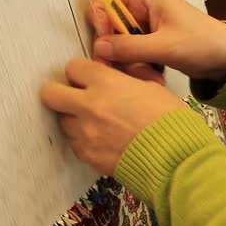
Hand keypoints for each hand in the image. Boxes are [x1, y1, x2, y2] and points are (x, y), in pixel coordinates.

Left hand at [40, 58, 185, 175]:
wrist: (175, 158)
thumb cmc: (170, 121)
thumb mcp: (152, 87)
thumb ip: (126, 78)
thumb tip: (114, 73)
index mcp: (106, 83)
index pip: (73, 67)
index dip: (81, 71)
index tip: (87, 77)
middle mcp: (89, 106)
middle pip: (51, 93)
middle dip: (60, 92)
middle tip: (75, 96)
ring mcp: (85, 133)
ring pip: (62, 120)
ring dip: (74, 118)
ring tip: (95, 123)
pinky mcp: (87, 155)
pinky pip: (75, 143)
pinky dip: (84, 140)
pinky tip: (103, 140)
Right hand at [87, 0, 225, 81]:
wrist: (225, 59)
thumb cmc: (205, 43)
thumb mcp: (166, 47)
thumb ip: (130, 47)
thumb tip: (100, 48)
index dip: (98, 12)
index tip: (106, 36)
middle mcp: (142, 6)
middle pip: (107, 19)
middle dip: (111, 44)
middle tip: (118, 61)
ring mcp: (143, 24)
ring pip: (115, 39)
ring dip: (125, 60)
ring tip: (146, 73)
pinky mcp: (146, 40)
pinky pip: (127, 52)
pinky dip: (134, 65)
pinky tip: (151, 73)